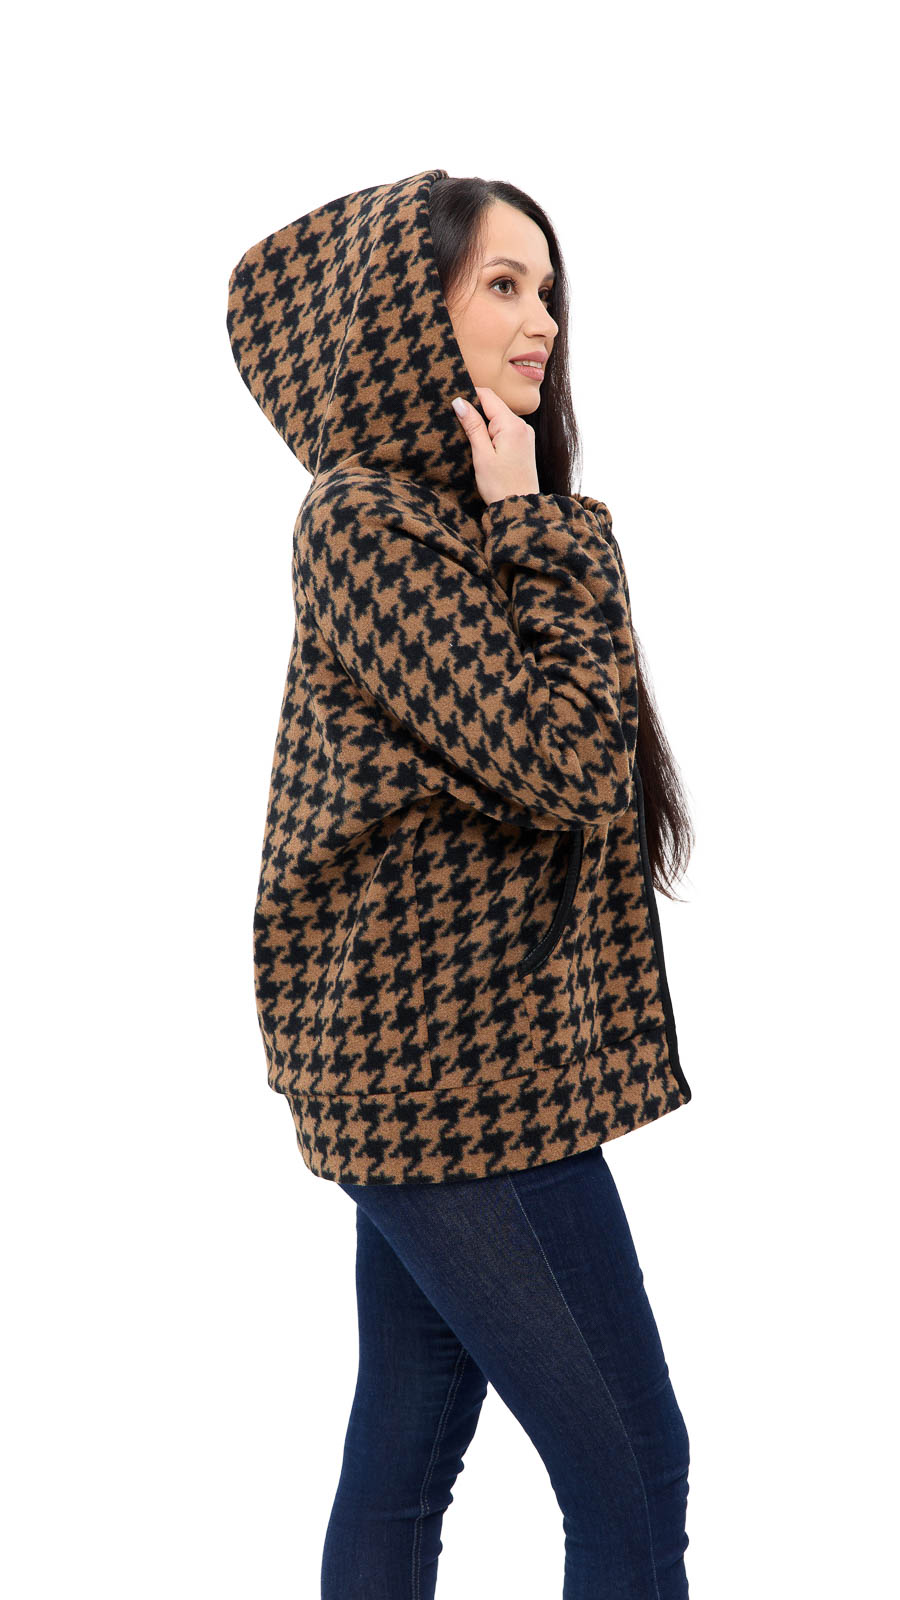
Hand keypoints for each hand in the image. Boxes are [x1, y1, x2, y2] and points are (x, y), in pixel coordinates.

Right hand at [451, 386, 540, 506]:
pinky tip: (484, 447)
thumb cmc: (500, 485)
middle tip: (458, 426)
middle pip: (494, 406)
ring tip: (470, 440)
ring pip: (499, 418)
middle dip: (475, 411)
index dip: (469, 396)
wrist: (520, 507)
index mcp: (512, 425)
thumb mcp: (481, 455)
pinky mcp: (524, 444)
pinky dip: (492, 433)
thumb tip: (459, 402)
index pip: (488, 396)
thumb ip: (472, 426)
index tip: (453, 404)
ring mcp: (525, 435)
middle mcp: (522, 425)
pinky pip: (505, 430)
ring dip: (483, 424)